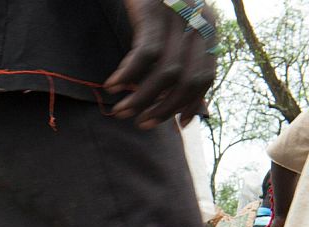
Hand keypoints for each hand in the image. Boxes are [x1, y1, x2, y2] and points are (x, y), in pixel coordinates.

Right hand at [107, 0, 217, 128]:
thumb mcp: (172, 29)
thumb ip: (183, 63)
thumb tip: (195, 108)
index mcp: (207, 26)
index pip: (205, 76)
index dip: (191, 103)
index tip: (176, 124)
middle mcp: (197, 21)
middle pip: (188, 79)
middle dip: (164, 108)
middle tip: (141, 124)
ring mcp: (176, 15)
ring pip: (167, 72)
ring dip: (142, 98)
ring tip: (120, 111)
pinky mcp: (152, 9)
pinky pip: (145, 53)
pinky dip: (127, 75)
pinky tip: (111, 86)